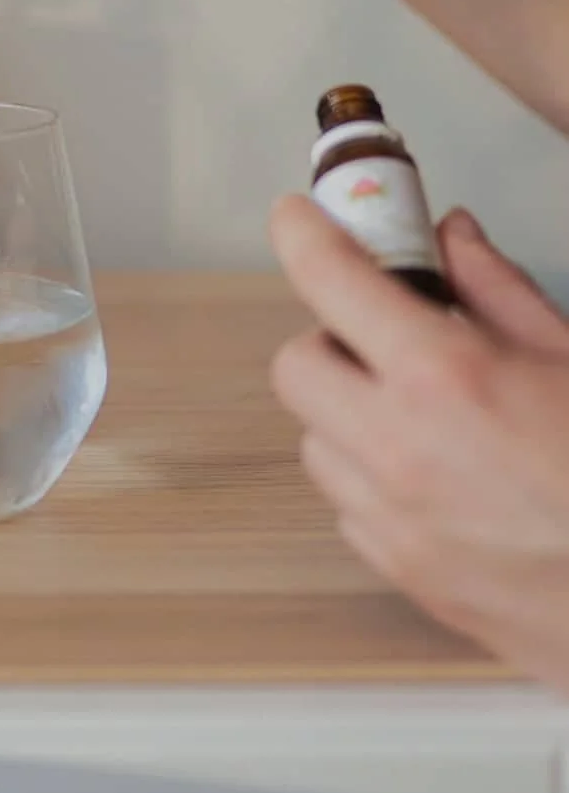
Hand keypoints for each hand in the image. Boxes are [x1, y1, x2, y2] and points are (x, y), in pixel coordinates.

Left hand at [270, 196, 568, 689]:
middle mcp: (398, 449)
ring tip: (423, 414)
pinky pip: (349, 507)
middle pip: (296, 366)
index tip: (298, 217)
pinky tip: (438, 477)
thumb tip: (452, 237)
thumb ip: (496, 286)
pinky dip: (373, 481)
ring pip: (317, 441)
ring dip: (350, 413)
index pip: (327, 279)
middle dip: (332, 339)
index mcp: (443, 377)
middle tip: (388, 338)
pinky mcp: (404, 575)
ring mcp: (394, 522)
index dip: (303, 233)